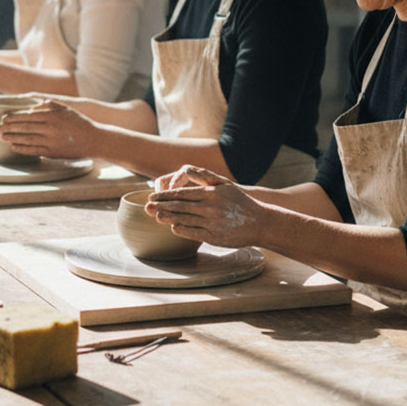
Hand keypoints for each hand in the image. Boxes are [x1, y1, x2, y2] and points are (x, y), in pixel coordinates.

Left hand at [0, 100, 93, 160]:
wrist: (94, 139)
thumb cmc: (79, 122)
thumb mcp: (65, 108)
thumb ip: (48, 105)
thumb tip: (30, 106)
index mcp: (53, 115)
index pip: (28, 115)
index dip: (14, 117)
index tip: (4, 118)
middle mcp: (51, 128)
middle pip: (24, 127)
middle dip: (8, 128)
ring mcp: (52, 141)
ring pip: (27, 139)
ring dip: (12, 138)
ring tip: (1, 137)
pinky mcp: (53, 152)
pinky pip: (34, 150)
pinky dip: (22, 148)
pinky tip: (13, 146)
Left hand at [147, 165, 265, 246]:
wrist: (260, 222)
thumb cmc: (239, 201)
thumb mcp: (224, 183)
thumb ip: (204, 175)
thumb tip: (184, 168)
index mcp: (210, 193)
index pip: (182, 193)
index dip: (165, 195)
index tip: (152, 196)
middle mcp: (210, 207)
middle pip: (179, 206)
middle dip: (161, 206)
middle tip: (146, 206)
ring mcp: (212, 222)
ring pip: (184, 220)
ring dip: (167, 218)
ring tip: (155, 216)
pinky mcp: (215, 237)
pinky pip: (193, 233)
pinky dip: (181, 230)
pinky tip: (172, 227)